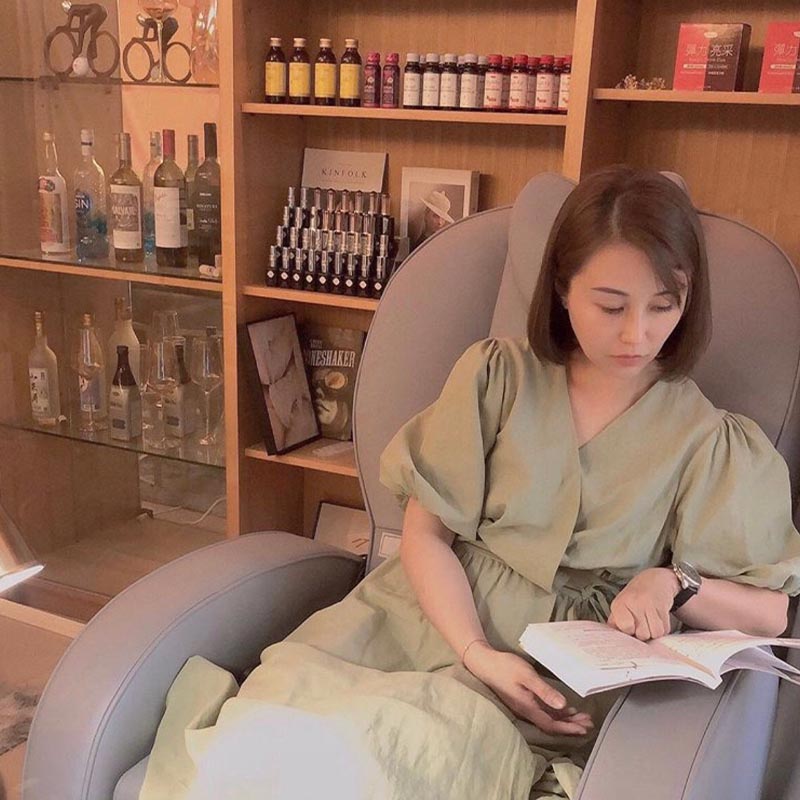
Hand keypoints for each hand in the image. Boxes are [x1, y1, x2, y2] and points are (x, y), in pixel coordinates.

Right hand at [464, 641, 592, 734]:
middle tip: (588, 724)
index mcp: (528, 708)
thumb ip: (544, 691)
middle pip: (551, 724)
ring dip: (564, 719)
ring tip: (581, 717)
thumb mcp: (527, 676)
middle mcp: (526, 711)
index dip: (568, 729)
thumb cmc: (505, 667)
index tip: (584, 729)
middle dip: (570, 726)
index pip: (551, 725)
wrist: (484, 663)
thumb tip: (563, 706)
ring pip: (548, 718)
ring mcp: (524, 706)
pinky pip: (542, 711)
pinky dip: (555, 711)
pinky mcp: (522, 700)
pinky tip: (563, 708)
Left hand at [607, 567, 679, 640]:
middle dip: (643, 632)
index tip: (630, 626)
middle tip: (641, 621)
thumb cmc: (633, 597)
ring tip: (649, 620)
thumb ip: (616, 623)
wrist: (654, 580)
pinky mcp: (663, 607)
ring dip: (654, 632)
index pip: (625, 627)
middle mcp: (634, 602)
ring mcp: (650, 604)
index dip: (629, 631)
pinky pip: (665, 629)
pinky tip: (657, 618)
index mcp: (620, 604)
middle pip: (643, 634)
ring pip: (656, 633)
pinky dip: (663, 628)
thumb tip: (615, 640)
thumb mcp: (620, 607)